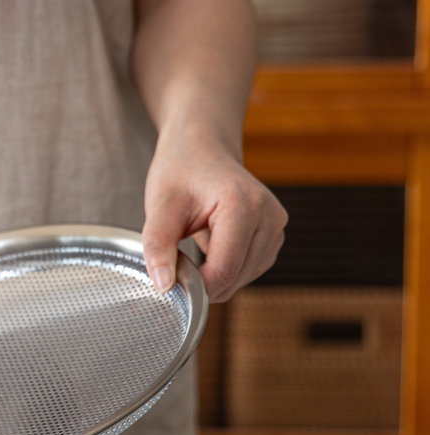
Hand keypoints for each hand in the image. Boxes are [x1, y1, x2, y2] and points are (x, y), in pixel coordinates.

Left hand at [141, 132, 286, 303]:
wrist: (202, 148)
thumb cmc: (181, 170)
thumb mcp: (159, 206)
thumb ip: (157, 246)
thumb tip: (163, 286)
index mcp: (243, 205)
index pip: (223, 271)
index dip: (193, 285)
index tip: (169, 278)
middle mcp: (269, 217)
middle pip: (234, 278)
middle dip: (202, 280)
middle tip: (176, 257)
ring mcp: (276, 227)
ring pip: (242, 279)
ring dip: (213, 275)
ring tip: (195, 243)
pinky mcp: (274, 236)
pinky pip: (248, 270)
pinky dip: (226, 268)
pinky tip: (211, 245)